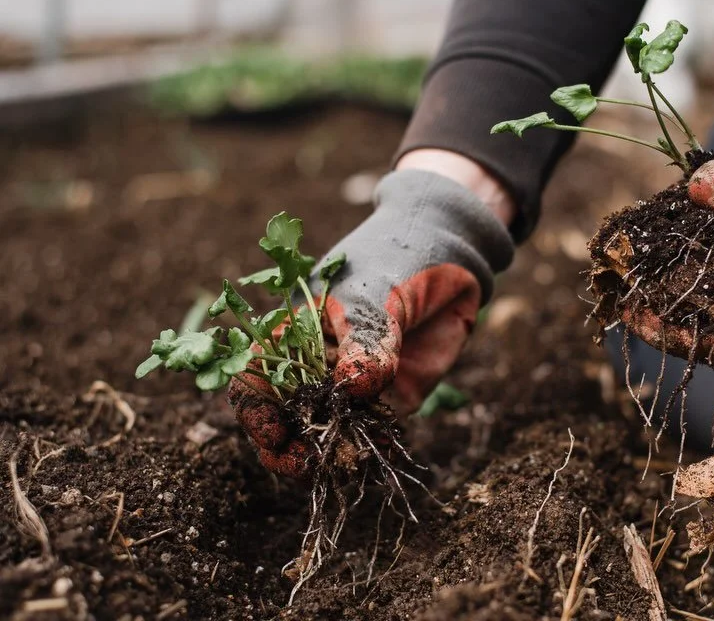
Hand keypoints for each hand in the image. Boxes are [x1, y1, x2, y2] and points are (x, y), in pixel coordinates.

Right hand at [229, 164, 514, 476]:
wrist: (452, 254)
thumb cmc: (397, 257)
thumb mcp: (375, 294)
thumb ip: (366, 341)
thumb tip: (356, 389)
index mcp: (294, 333)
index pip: (257, 378)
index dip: (256, 410)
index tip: (273, 435)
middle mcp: (317, 364)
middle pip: (286, 417)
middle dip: (288, 447)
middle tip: (306, 465)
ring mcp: (354, 384)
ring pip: (329, 432)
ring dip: (332, 454)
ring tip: (348, 463)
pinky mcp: (393, 396)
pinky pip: (375, 431)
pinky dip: (374, 447)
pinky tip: (382, 451)